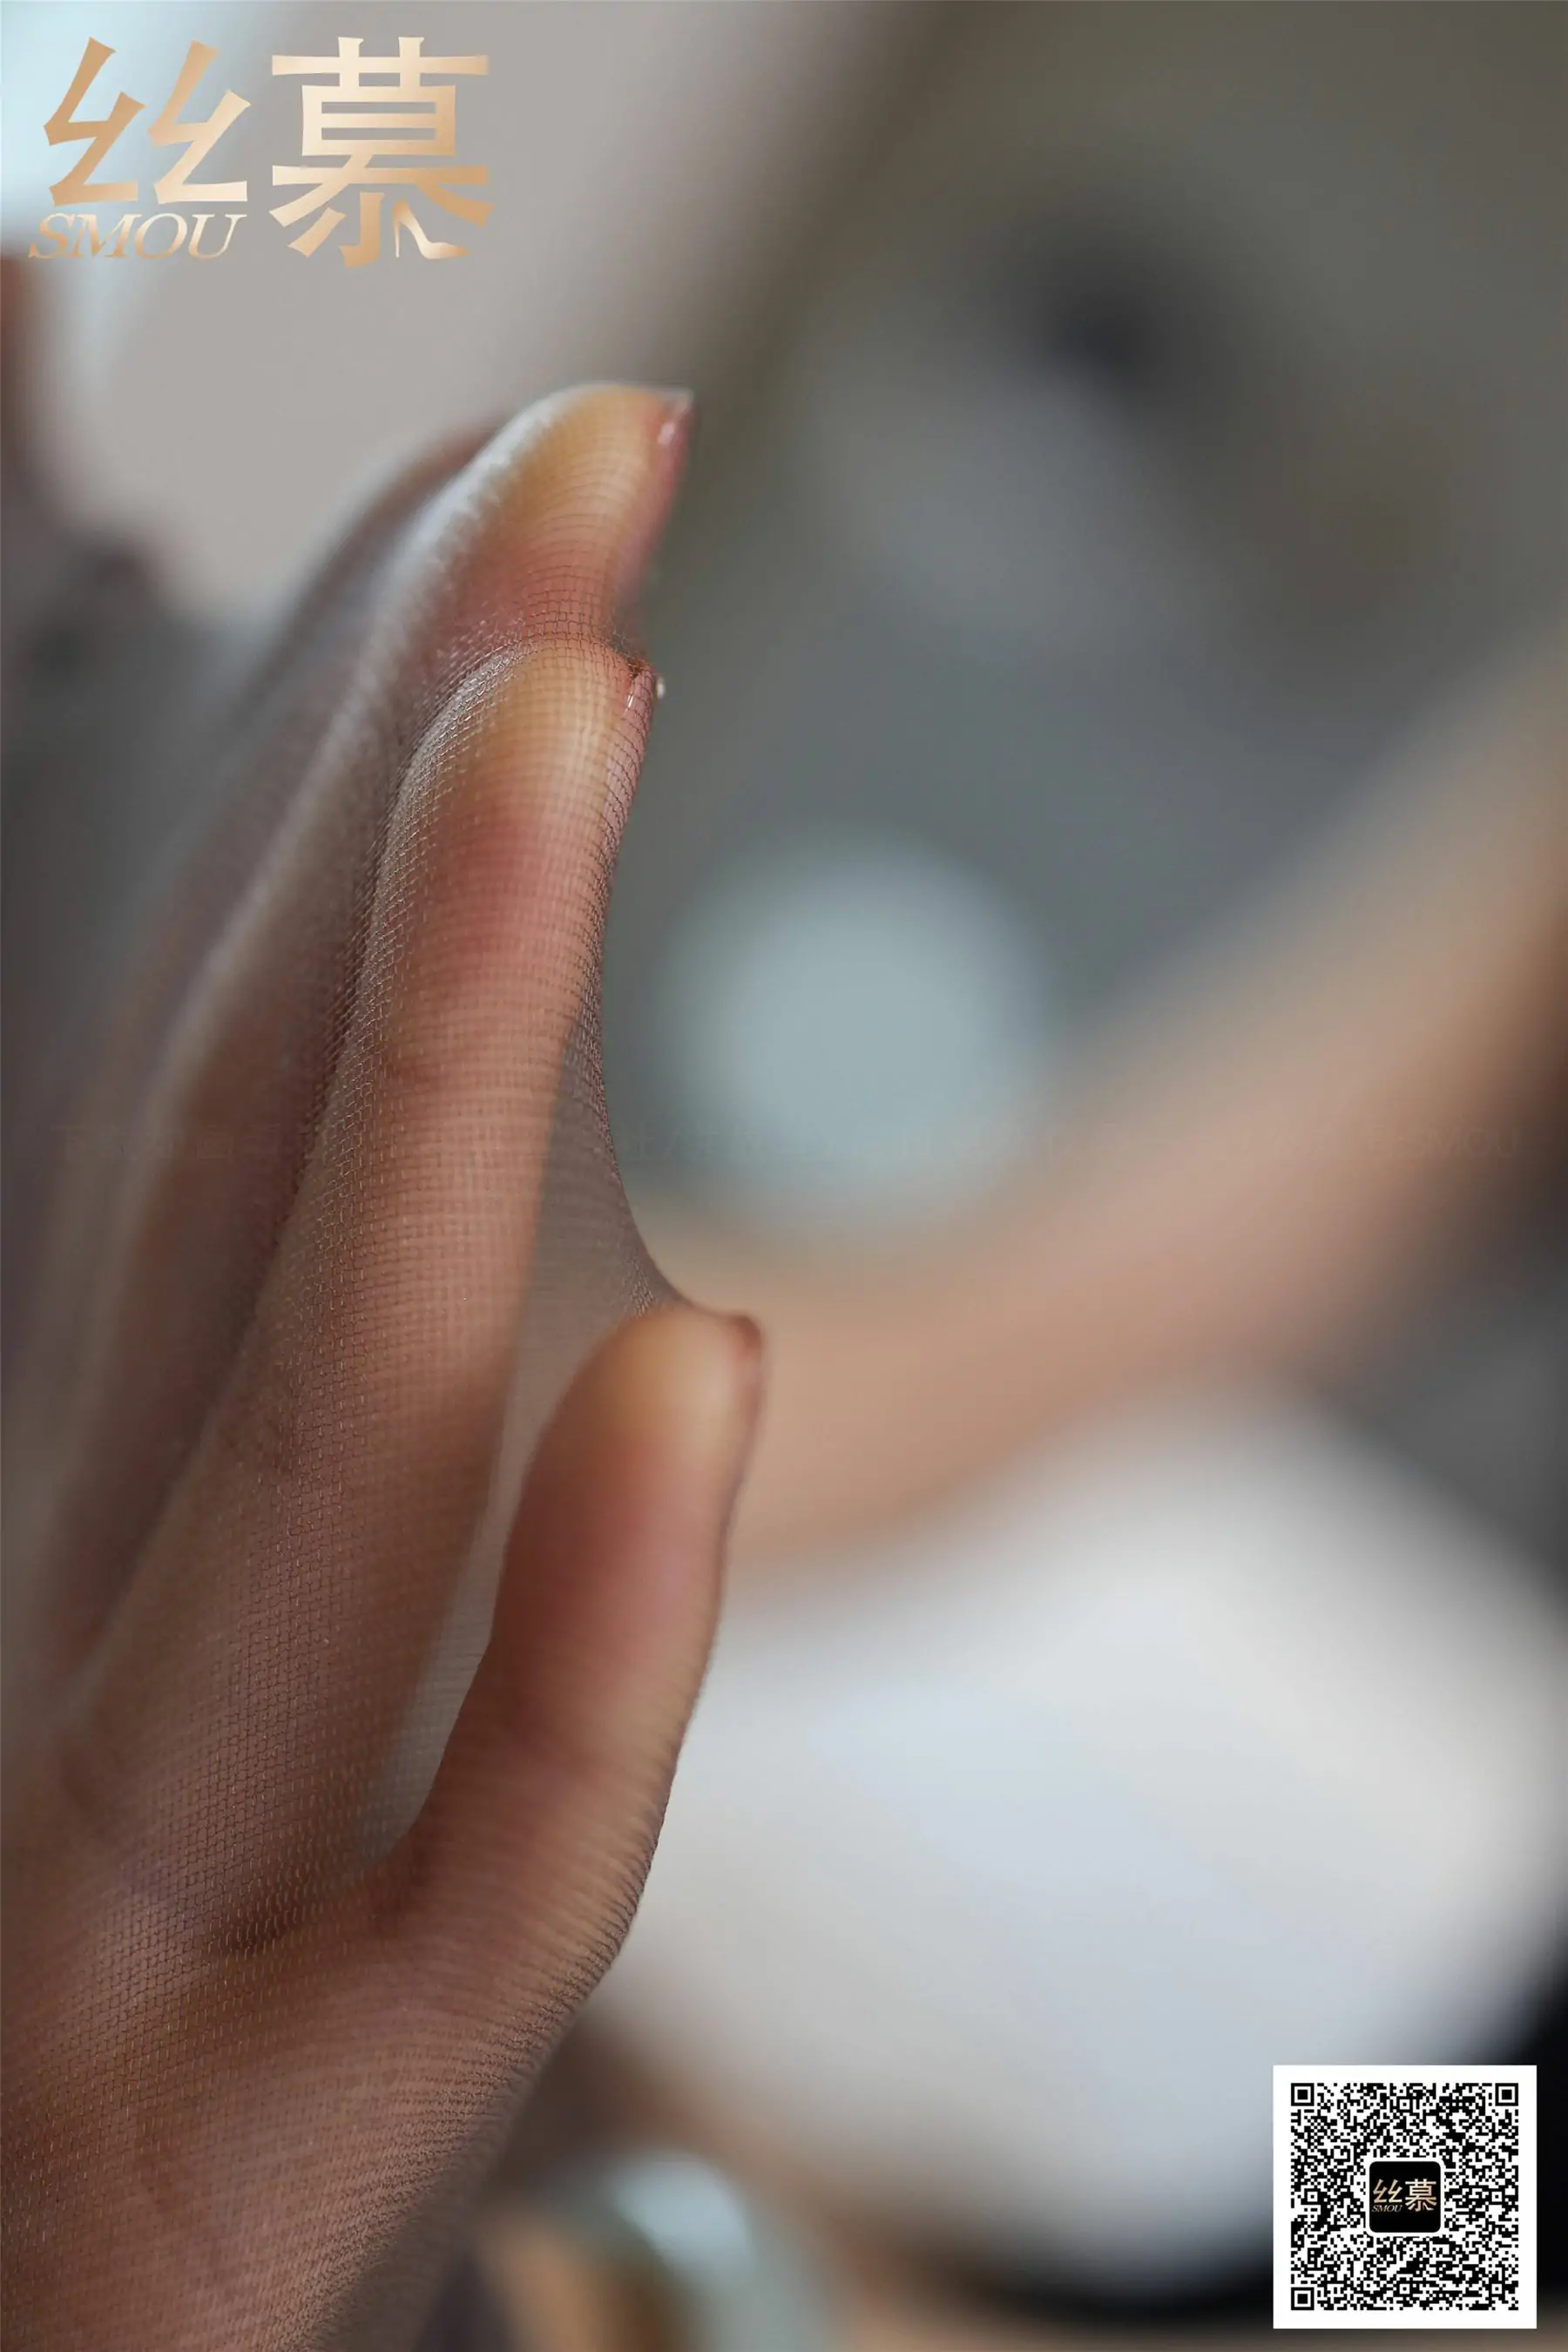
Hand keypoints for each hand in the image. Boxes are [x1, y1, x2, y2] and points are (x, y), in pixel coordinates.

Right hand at [3, 387, 761, 2349]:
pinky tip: (697, 1359)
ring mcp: (157, 1918)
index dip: (376, 824)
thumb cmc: (119, 2080)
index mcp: (109, 1567)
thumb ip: (285, 1489)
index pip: (260, 1131)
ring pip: (339, 1449)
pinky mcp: (267, 2164)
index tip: (517, 545)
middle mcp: (109, 1682)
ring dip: (456, 1071)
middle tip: (566, 479)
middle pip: (286, 1189)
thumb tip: (460, 1232)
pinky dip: (580, 1629)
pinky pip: (481, 1874)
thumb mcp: (177, 1732)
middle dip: (426, 824)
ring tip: (571, 719)